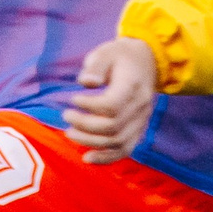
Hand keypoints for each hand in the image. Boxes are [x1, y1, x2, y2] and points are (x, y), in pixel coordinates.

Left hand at [64, 37, 158, 163]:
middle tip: (66, 115)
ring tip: (70, 133)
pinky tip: (87, 158)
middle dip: (84, 125)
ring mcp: (142, 119)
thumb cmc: (120, 56)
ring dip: (90, 142)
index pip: (112, 106)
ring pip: (117, 141)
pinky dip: (107, 158)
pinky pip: (126, 149)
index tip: (73, 99)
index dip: (89, 107)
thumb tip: (85, 82)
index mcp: (133, 85)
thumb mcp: (106, 52)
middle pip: (112, 126)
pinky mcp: (139, 128)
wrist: (146, 61)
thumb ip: (95, 66)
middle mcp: (141, 106)